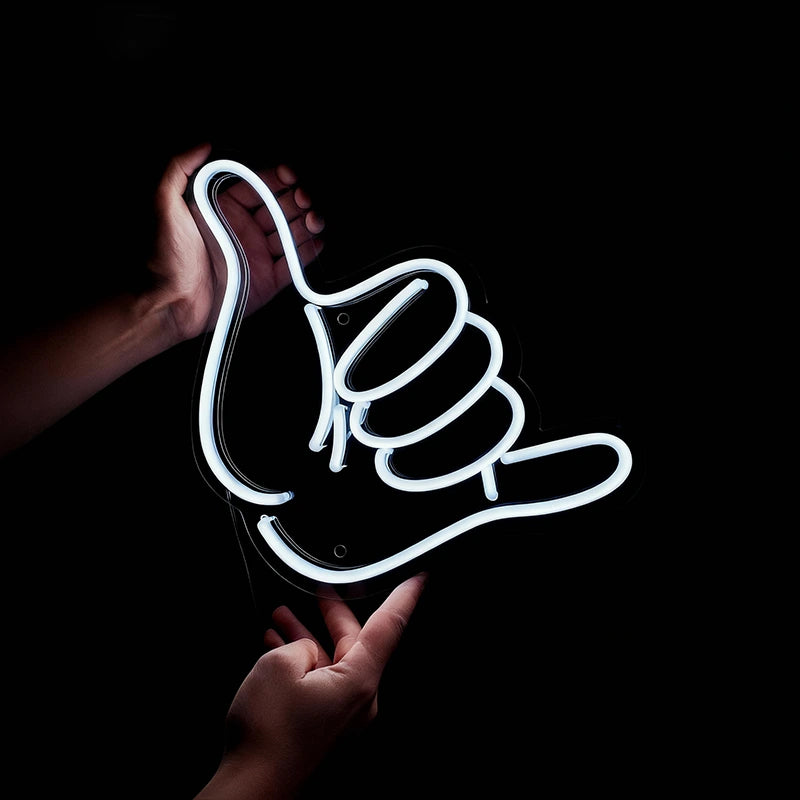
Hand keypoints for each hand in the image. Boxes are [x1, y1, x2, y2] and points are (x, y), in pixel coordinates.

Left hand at [147, 142, 324, 345]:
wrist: (171, 302)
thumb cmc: (165, 257)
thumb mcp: (164, 204)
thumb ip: (179, 169)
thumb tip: (201, 145)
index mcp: (223, 211)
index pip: (257, 187)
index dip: (275, 179)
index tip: (288, 175)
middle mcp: (242, 231)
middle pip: (279, 209)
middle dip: (296, 200)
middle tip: (303, 198)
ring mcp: (256, 256)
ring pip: (290, 234)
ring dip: (306, 223)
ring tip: (313, 218)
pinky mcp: (266, 281)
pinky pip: (293, 265)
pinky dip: (307, 253)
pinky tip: (316, 240)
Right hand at [195, 573, 426, 799]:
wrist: (252, 786)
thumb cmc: (268, 735)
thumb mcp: (279, 665)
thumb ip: (301, 643)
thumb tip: (306, 649)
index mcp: (359, 680)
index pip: (390, 626)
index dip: (405, 596)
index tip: (418, 577)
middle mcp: (359, 699)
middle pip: (356, 639)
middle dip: (332, 612)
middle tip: (319, 590)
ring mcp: (344, 714)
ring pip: (333, 659)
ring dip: (309, 635)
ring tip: (282, 616)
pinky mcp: (327, 725)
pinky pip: (322, 680)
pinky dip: (304, 661)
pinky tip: (279, 648)